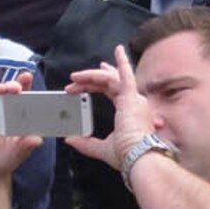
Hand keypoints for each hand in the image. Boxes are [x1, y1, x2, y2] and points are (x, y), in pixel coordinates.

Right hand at [0, 80, 42, 181]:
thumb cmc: (4, 160)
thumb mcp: (18, 153)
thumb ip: (26, 145)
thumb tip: (37, 139)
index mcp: (14, 115)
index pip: (20, 96)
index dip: (23, 84)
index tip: (27, 77)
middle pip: (4, 91)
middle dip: (10, 85)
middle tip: (16, 87)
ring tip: (2, 89)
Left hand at [66, 45, 154, 169]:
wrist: (140, 159)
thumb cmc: (128, 156)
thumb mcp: (101, 148)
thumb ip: (85, 143)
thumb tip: (70, 139)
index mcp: (129, 112)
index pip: (111, 92)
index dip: (95, 86)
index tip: (80, 86)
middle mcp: (134, 103)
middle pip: (109, 83)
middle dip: (90, 80)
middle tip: (73, 80)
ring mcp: (134, 98)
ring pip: (111, 79)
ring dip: (92, 76)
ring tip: (75, 77)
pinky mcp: (132, 97)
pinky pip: (126, 75)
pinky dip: (122, 62)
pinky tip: (118, 50)